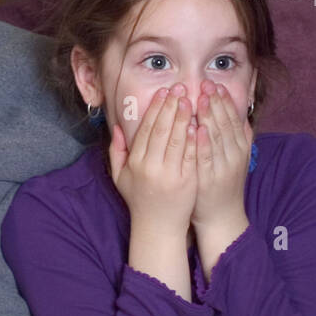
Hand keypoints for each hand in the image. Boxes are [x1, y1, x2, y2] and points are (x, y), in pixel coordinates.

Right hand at [108, 84, 197, 235]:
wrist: (157, 227)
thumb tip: (117, 128)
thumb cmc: (138, 199)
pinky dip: (195, 139)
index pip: (147, 130)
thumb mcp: (119, 176)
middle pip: (163, 130)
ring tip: (191, 99)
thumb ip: (116, 151)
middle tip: (179, 88)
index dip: (155, 109)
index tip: (163, 92)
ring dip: (185, 117)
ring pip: (178, 140)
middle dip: (171, 106)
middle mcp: (151, 167)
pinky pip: (191, 156)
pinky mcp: (187, 181)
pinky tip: (199, 124)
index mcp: (135, 163)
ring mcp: (170, 174)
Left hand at [191, 80, 252, 231]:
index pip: (233, 119)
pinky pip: (207, 157)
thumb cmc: (222, 184)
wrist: (221, 216)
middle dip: (216, 102)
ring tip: (202, 98)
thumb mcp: (235, 159)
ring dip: (210, 116)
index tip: (215, 85)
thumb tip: (242, 116)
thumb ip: (239, 139)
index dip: (225, 101)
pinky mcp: (210, 178)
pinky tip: (197, 128)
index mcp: (240, 148)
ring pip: (218, 137)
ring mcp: (223, 167)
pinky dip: (203, 142)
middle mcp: (234, 155)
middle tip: (206, 84)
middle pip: (226, 124)